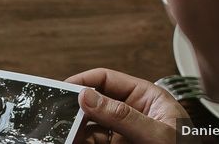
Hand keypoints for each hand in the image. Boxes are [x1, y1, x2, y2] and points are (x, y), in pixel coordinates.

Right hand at [66, 68, 189, 143]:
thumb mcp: (156, 133)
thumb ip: (122, 115)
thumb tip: (88, 97)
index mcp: (147, 97)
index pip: (108, 79)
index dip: (85, 81)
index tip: (65, 88)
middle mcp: (133, 112)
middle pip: (96, 102)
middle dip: (79, 107)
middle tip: (62, 113)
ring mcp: (125, 132)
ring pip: (92, 124)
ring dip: (78, 127)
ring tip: (68, 131)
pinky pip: (94, 140)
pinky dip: (82, 139)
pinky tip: (76, 139)